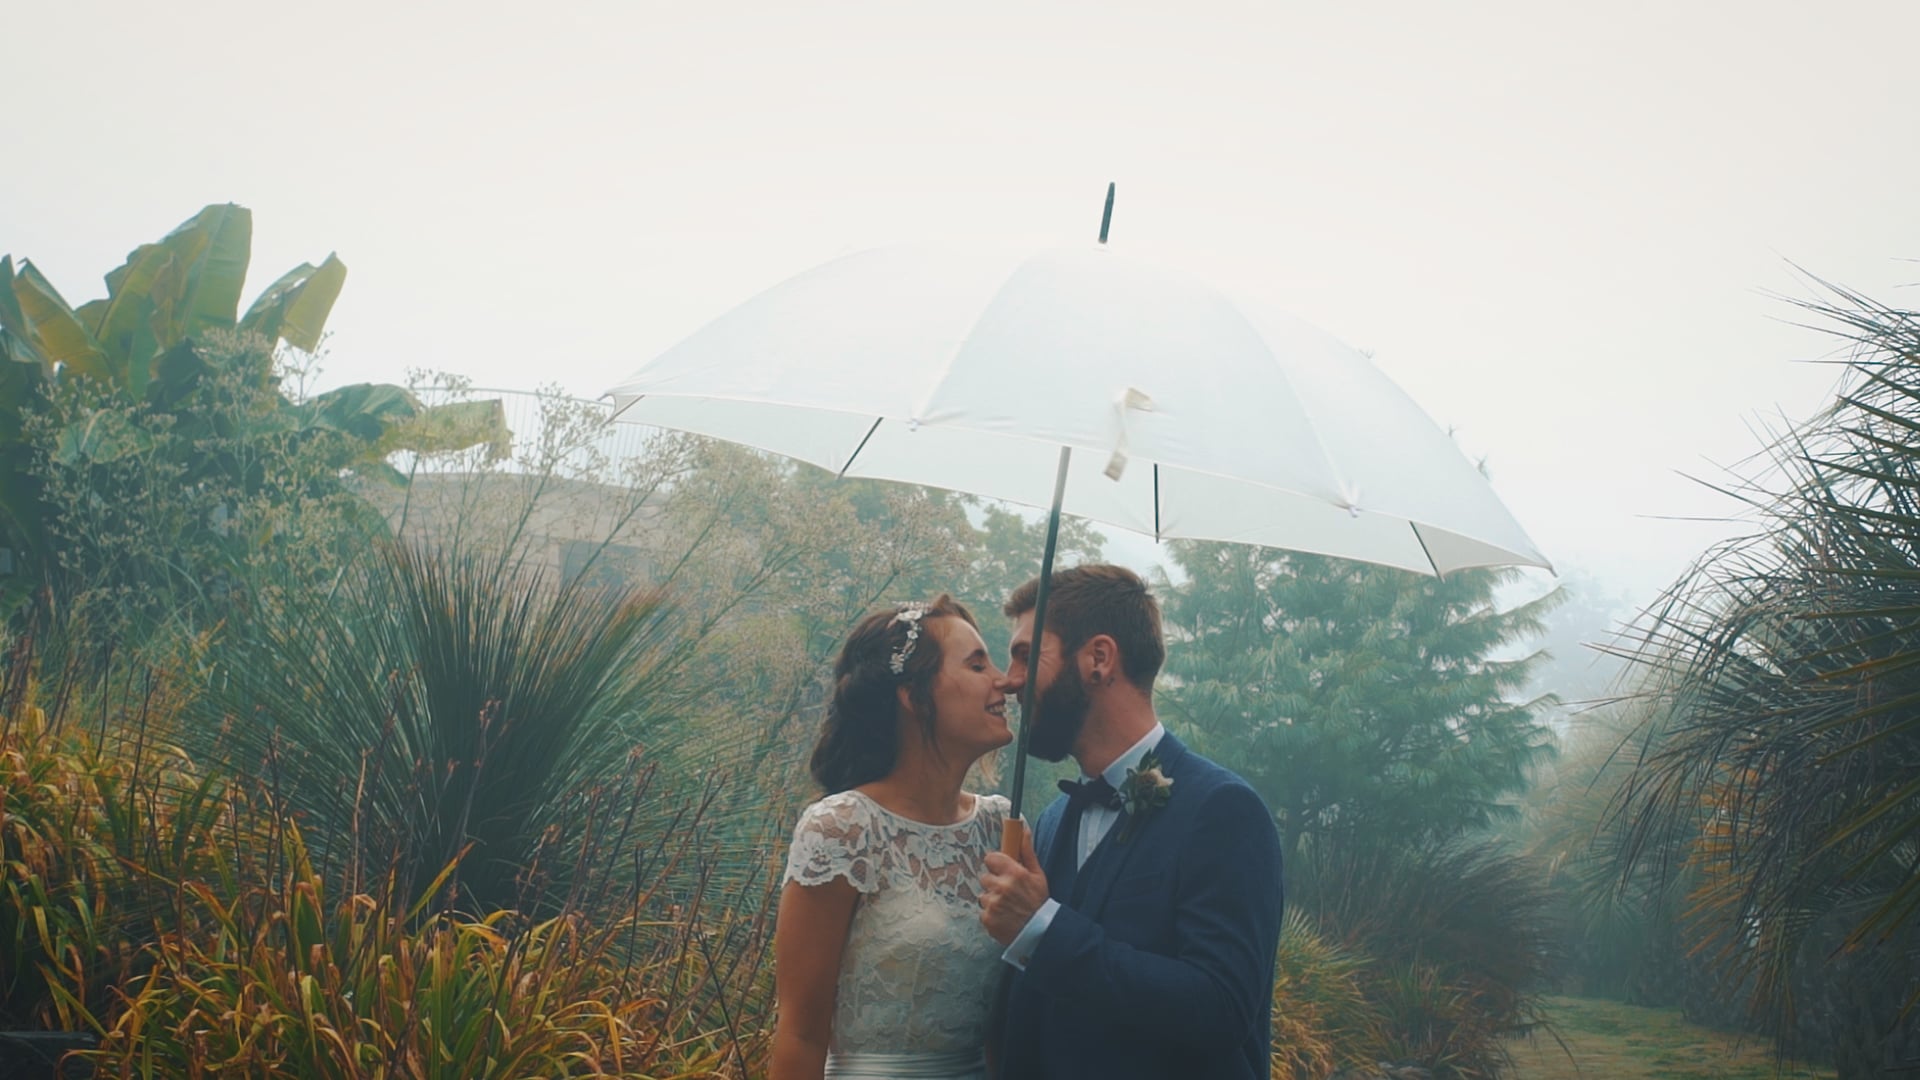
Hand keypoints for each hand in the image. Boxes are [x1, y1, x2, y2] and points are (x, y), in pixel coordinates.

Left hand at [978, 826, 1048, 944]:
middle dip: (994, 883)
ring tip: (1007, 907)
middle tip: (1008, 893)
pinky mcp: (987, 919)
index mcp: (1014, 873)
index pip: (991, 858)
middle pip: (985, 877)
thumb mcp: (1037, 874)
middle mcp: (1001, 887)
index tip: (1002, 870)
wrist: (1040, 933)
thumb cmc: (1038, 902)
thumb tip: (1023, 829)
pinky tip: (1004, 917)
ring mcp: (993, 904)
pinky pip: (983, 911)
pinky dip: (991, 914)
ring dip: (992, 900)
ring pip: (983, 895)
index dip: (996, 864)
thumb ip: (1026, 851)